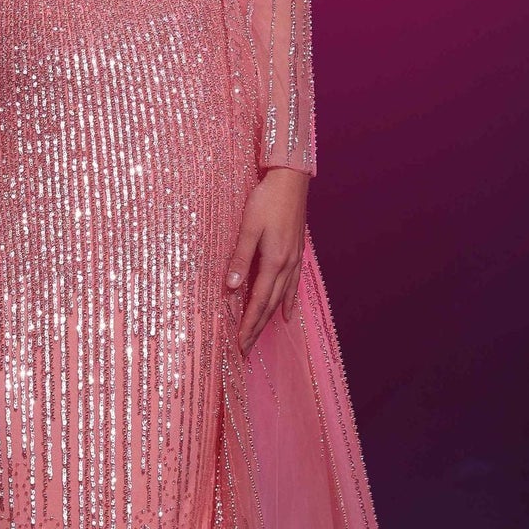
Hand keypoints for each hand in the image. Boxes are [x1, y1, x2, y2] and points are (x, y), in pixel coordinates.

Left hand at [227, 167, 307, 353]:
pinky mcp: (297, 252)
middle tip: (244, 349)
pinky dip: (288, 302)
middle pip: (270, 305)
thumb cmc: (266, 199)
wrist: (291, 180)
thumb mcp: (248, 227)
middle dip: (257, 328)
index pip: (258, 302)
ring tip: (259, 336)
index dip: (249, 325)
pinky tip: (286, 313)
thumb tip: (232, 286)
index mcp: (274, 261)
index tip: (239, 344)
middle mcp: (287, 265)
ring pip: (281, 298)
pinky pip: (293, 285)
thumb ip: (240, 258)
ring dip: (269, 319)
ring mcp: (294, 260)